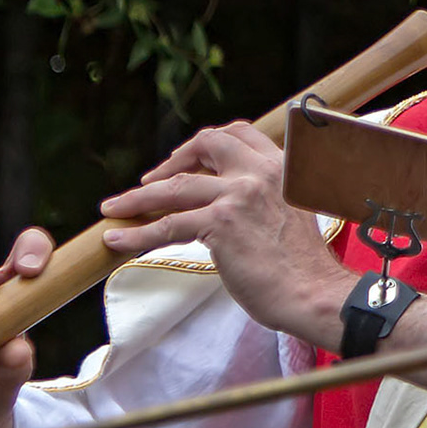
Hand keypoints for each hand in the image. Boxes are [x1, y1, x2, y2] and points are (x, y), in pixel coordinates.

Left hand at [99, 122, 355, 344]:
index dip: (206, 144)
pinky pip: (167, 225)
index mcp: (281, 167)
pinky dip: (136, 233)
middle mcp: (259, 172)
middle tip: (150, 181)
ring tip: (113, 208)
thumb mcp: (292, 214)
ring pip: (174, 188)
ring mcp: (238, 195)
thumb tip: (228, 206)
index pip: (238, 134)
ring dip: (137, 198)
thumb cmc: (303, 267)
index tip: (186, 161)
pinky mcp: (220, 224)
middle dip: (172, 160)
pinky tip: (116, 240)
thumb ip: (265, 198)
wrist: (314, 294)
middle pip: (204, 145)